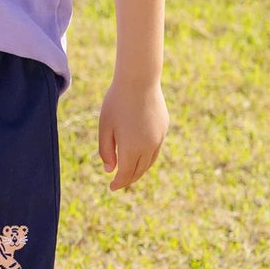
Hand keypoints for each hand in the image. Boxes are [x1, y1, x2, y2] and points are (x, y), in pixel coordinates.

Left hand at [98, 77, 167, 191]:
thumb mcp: (105, 126)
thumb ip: (106, 150)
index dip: (118, 183)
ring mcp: (159, 138)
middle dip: (129, 179)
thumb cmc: (117, 102)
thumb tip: (110, 170)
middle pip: (139, 171)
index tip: (111, 187)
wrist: (139, 81)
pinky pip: (155, 149)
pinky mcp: (164, 129)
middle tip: (119, 182)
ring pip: (150, 162)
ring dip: (139, 169)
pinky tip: (139, 154)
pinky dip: (147, 156)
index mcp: (132, 149)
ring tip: (129, 171)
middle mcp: (148, 147)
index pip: (126, 174)